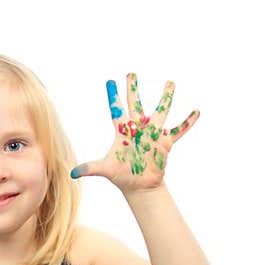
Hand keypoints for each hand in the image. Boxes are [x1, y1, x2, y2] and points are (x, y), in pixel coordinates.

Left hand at [71, 75, 198, 193]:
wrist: (139, 186)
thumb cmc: (122, 176)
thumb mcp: (106, 170)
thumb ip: (90, 168)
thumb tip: (72, 173)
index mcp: (123, 132)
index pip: (116, 110)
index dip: (113, 96)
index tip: (110, 81)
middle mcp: (138, 129)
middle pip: (135, 105)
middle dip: (133, 89)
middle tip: (131, 73)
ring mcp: (152, 134)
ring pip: (160, 112)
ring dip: (165, 98)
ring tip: (170, 83)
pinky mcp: (165, 143)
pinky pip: (179, 130)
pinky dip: (188, 122)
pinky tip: (197, 112)